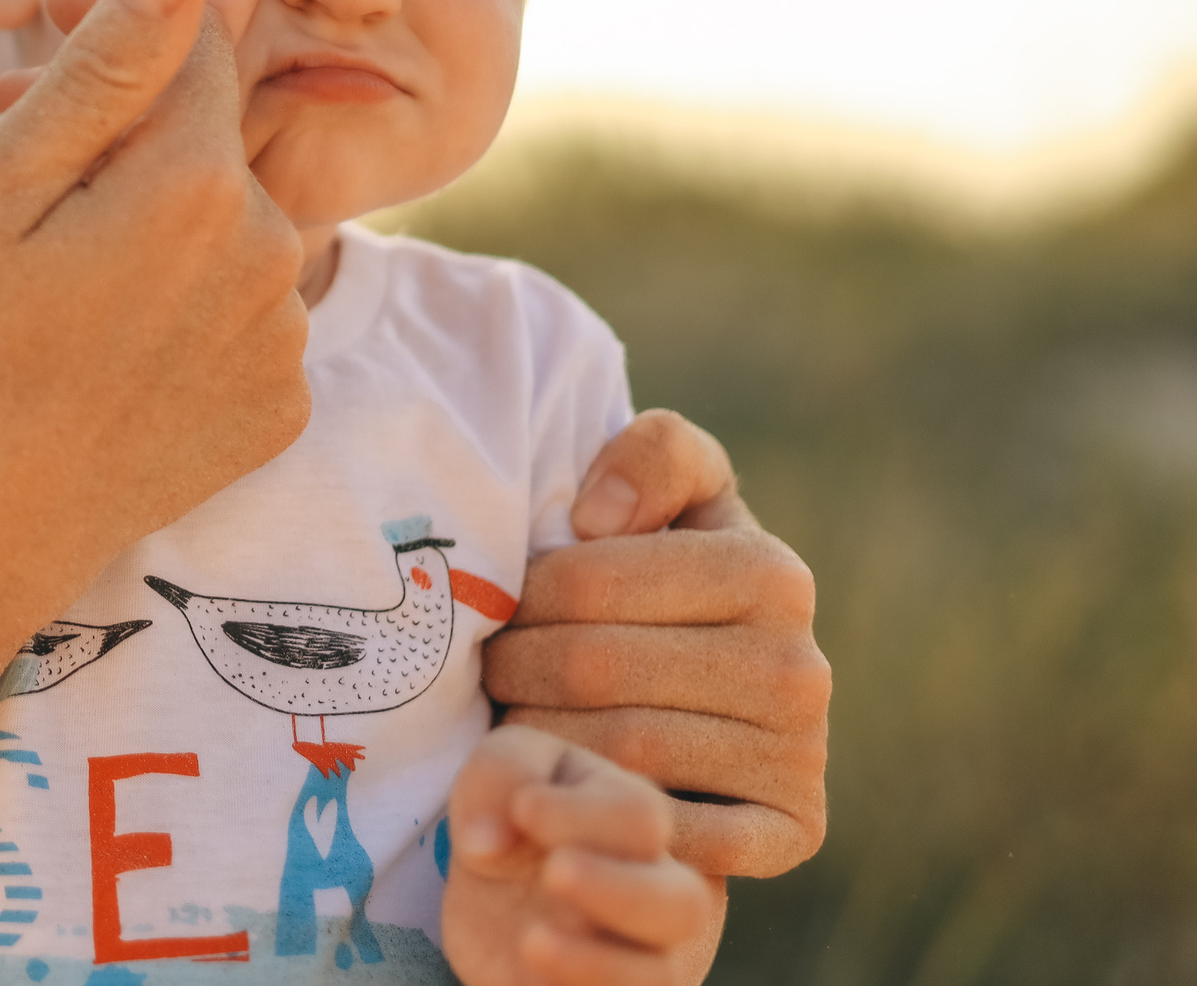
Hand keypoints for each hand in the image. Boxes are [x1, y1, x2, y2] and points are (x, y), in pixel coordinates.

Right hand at [0, 0, 312, 985]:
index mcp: (195, 185)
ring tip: (57, 254)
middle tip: (25, 142)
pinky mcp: (279, 406)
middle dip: (131, 120)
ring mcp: (283, 338)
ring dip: (159, 211)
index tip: (45, 30)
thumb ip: (103, 69)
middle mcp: (270, 253)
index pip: (195, 42)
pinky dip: (187, 297)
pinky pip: (244, 312)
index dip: (121, 18)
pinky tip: (106, 329)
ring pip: (232, 224)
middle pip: (214, 136)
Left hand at [443, 726, 720, 985]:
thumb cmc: (514, 816)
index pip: (639, 817)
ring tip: (530, 940)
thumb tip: (485, 843)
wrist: (497, 892)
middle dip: (618, 891)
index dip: (582, 814)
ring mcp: (639, 954)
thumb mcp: (501, 769)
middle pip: (683, 904)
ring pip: (661, 974)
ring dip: (599, 962)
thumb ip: (499, 777)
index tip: (522, 807)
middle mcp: (655, 891)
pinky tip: (528, 971)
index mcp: (634, 820)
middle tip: (553, 873)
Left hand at [482, 411, 830, 877]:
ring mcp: (801, 755)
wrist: (714, 697)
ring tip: (511, 724)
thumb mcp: (669, 495)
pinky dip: (604, 826)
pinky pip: (674, 837)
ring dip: (541, 741)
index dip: (520, 597)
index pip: (585, 581)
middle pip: (595, 669)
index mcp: (770, 572)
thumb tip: (600, 517)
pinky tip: (554, 805)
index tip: (499, 609)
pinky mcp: (793, 830)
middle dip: (517, 669)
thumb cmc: (664, 577)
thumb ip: (654, 456)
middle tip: (490, 673)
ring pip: (619, 752)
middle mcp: (800, 667)